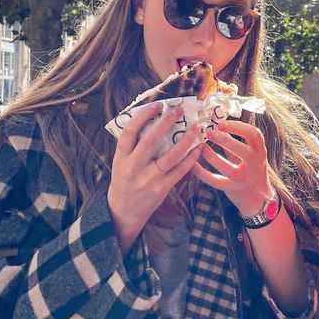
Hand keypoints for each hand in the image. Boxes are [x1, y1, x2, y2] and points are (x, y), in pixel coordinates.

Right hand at [108, 102, 204, 251]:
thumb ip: (132, 146)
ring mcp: (148, 179)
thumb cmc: (124, 181)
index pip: (129, 132)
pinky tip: (198, 149)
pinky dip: (190, 159)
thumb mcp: (121, 163)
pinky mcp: (161, 189)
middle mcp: (133, 167)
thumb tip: (150, 121)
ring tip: (195, 128)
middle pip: (150, 141)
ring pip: (169, 156)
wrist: (123, 212)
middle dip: (165, 123)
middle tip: (178, 111)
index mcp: (121, 158)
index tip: (156, 105)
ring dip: (185, 141)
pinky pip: (179, 171)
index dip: (142, 116)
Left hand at [191, 119, 271, 216]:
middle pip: (243, 151)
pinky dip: (201, 172)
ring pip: (226, 168)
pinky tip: (192, 164)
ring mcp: (243, 179)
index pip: (254, 134)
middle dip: (225, 141)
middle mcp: (255, 165)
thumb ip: (236, 142)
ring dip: (210, 156)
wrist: (258, 198)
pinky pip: (214, 180)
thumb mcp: (249, 155)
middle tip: (209, 132)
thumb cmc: (252, 171)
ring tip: (200, 146)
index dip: (238, 126)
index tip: (222, 123)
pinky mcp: (232, 189)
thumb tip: (219, 125)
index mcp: (260, 151)